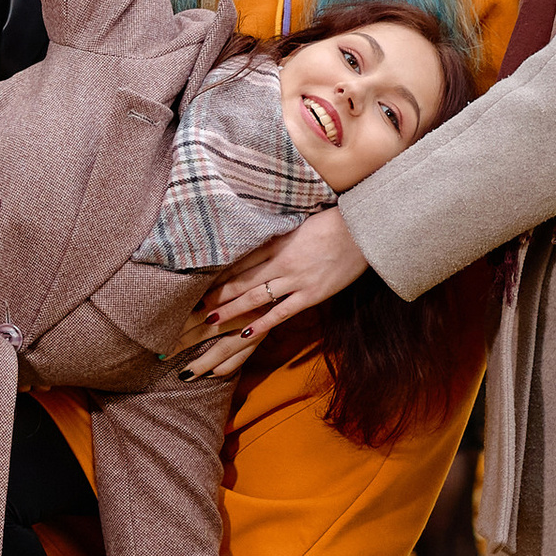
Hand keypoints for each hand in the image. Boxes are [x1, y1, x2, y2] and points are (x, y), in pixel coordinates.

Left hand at [178, 204, 367, 375]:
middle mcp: (281, 263)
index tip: (199, 286)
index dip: (218, 277)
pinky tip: (245, 331)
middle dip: (217, 297)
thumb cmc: (332, 224)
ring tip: (210, 322)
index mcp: (276, 244)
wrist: (362, 229)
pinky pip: (282, 311)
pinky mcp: (312, 294)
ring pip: (256, 298)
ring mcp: (296, 280)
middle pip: (242, 282)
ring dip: (231, 310)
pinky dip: (263, 322)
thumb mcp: (298, 227)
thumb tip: (255, 244)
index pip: (240, 263)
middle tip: (194, 309)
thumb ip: (276, 239)